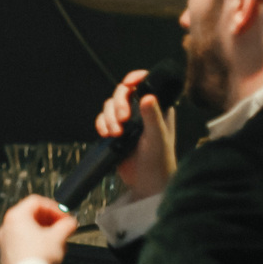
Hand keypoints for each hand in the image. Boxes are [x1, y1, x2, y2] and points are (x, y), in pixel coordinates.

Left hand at [0, 195, 77, 263]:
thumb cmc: (37, 259)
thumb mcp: (58, 238)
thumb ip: (66, 226)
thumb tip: (71, 223)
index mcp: (16, 216)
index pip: (37, 202)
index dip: (55, 208)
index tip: (65, 216)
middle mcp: (7, 227)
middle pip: (31, 216)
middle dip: (51, 221)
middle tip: (63, 228)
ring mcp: (5, 241)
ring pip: (28, 230)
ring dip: (45, 233)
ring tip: (58, 242)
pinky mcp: (7, 254)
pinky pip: (23, 243)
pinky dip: (36, 243)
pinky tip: (48, 253)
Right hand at [94, 69, 175, 200]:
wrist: (148, 184)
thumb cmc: (160, 162)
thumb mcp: (158, 138)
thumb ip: (153, 117)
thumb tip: (148, 96)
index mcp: (158, 108)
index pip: (145, 84)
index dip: (135, 79)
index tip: (129, 83)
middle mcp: (142, 111)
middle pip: (123, 93)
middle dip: (118, 104)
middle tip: (123, 118)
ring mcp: (128, 121)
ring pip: (110, 106)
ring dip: (109, 117)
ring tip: (116, 133)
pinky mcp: (116, 131)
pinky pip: (103, 119)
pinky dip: (102, 124)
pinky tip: (107, 134)